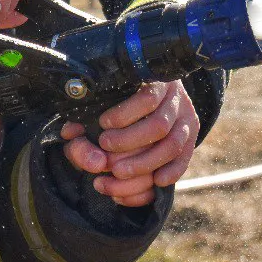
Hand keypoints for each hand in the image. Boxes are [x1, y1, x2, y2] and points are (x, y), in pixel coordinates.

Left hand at [60, 80, 199, 206]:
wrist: (157, 91)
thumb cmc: (122, 94)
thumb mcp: (103, 98)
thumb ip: (84, 114)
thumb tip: (70, 133)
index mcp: (154, 80)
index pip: (146, 98)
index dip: (124, 114)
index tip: (102, 124)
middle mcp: (175, 98)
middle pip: (159, 125)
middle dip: (129, 142)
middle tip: (105, 149)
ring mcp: (186, 118)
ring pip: (173, 145)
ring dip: (145, 163)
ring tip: (118, 172)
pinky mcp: (191, 138)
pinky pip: (184, 159)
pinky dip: (170, 172)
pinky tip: (154, 181)